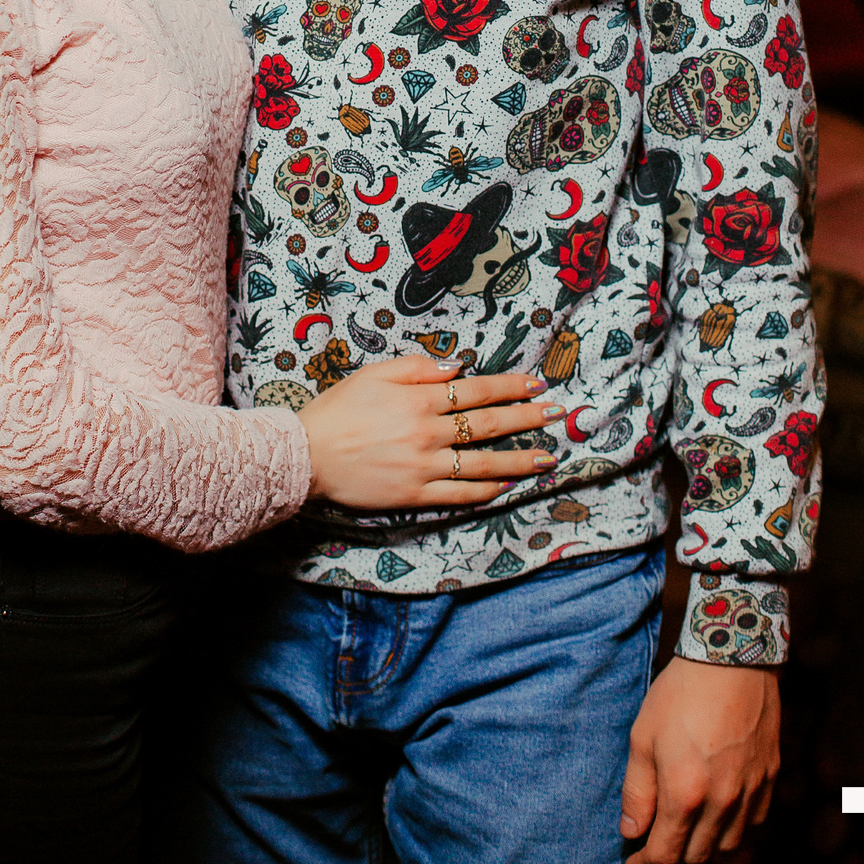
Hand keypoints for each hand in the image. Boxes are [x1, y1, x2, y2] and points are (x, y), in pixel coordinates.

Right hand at [299, 356, 561, 507]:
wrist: (308, 455)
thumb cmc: (338, 410)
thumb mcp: (373, 374)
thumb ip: (416, 368)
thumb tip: (457, 368)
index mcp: (419, 399)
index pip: (475, 391)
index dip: (509, 388)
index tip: (536, 386)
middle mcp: (428, 433)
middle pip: (488, 425)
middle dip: (526, 419)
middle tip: (556, 416)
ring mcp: (425, 467)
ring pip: (484, 464)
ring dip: (520, 459)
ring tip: (547, 457)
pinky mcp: (416, 495)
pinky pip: (461, 495)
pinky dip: (488, 491)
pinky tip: (508, 486)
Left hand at [620, 656, 780, 863]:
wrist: (732, 659)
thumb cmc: (680, 694)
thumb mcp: (642, 736)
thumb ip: (636, 790)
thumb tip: (631, 831)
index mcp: (684, 793)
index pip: (665, 855)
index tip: (632, 861)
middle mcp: (721, 802)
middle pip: (696, 856)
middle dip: (671, 858)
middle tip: (654, 844)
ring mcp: (750, 792)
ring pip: (727, 847)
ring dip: (702, 847)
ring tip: (684, 830)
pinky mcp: (769, 778)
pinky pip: (752, 824)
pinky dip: (731, 829)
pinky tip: (715, 812)